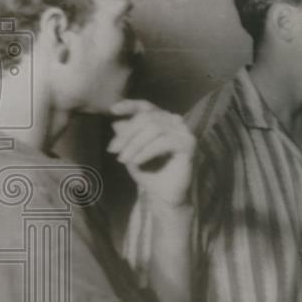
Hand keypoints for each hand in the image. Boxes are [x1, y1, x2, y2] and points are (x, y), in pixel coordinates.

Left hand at [107, 99, 194, 213]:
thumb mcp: (131, 152)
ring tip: (123, 159)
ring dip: (134, 144)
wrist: (163, 196)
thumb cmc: (149, 172)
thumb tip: (117, 123)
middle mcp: (175, 122)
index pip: (146, 106)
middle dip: (127, 134)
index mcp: (162, 120)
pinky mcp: (189, 144)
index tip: (113, 110)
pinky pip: (164, 141)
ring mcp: (184, 132)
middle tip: (113, 150)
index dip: (130, 105)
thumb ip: (127, 137)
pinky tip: (136, 162)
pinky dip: (146, 151)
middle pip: (147, 117)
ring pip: (155, 128)